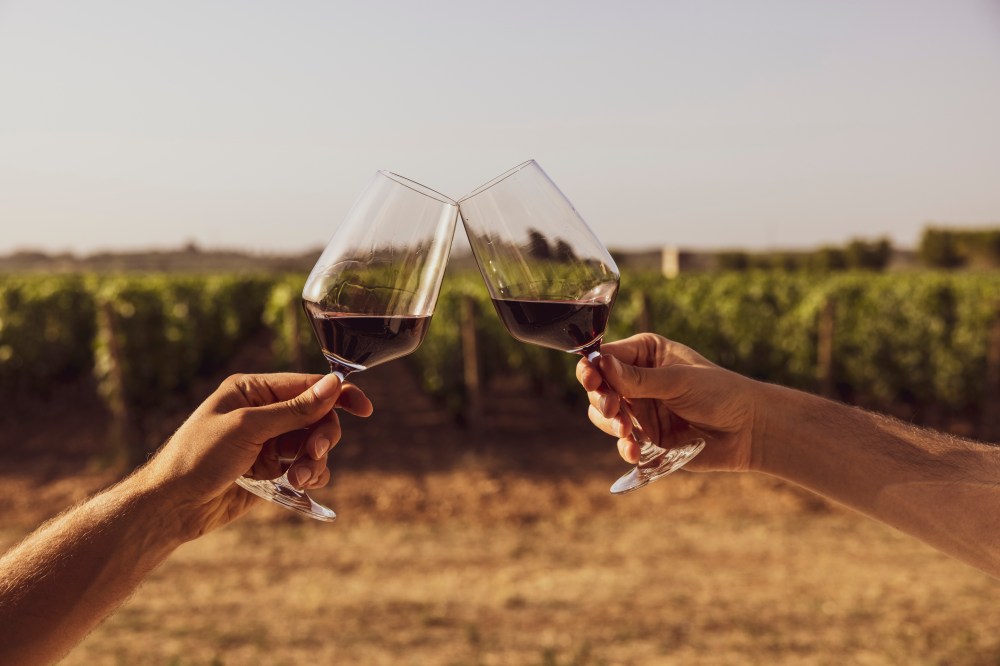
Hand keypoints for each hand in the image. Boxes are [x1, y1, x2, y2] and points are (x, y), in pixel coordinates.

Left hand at [140, 372, 372, 538]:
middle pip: (317, 417)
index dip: (338, 395)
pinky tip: (298, 485)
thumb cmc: (197, 457)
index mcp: (254, 390)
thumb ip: (294, 409)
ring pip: (313, 445)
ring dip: (314, 461)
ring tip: (299, 478)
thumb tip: (333, 384)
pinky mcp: (271, 470)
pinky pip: (305, 467)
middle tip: (313, 455)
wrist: (171, 506)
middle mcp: (264, 413)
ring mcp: (269, 442)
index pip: (308, 386)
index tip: (364, 409)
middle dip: (321, 437)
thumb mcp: (247, 427)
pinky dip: (309, 476)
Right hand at [576, 333, 759, 472]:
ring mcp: (641, 409)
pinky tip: (634, 452)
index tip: (592, 380)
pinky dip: (623, 446)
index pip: (605, 356)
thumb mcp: (678, 381)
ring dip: (611, 424)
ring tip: (627, 433)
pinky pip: (621, 441)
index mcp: (645, 354)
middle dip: (602, 399)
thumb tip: (600, 363)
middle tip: (614, 409)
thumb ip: (638, 378)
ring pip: (603, 415)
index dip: (593, 368)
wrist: (748, 431)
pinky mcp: (646, 437)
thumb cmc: (720, 393)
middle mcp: (638, 379)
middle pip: (599, 386)